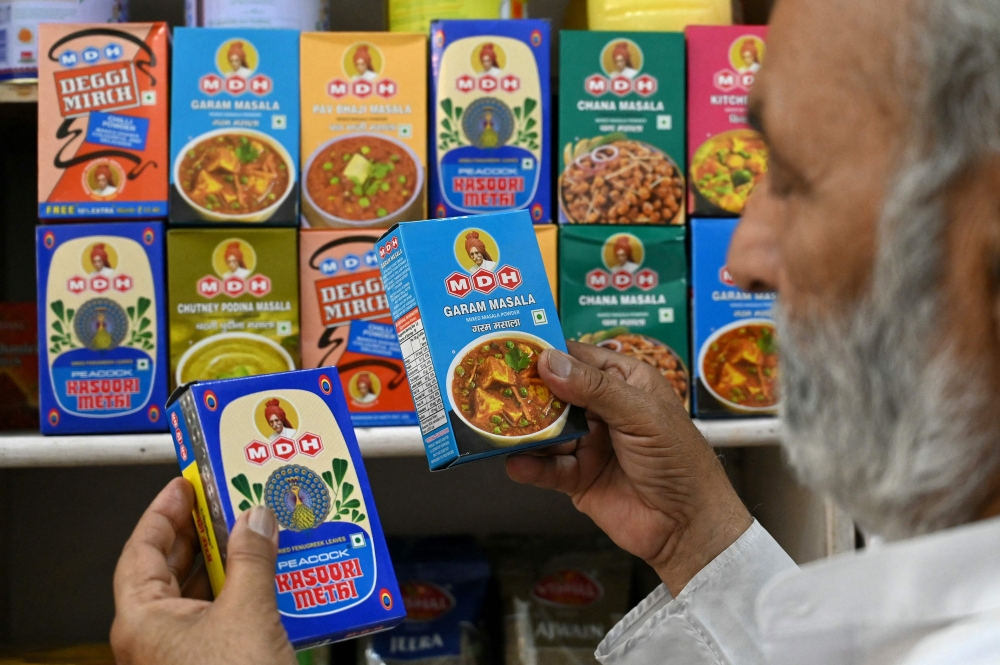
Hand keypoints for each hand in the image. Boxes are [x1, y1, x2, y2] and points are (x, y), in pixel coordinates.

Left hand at [111, 477, 295, 664]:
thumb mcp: (247, 613)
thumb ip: (251, 560)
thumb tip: (254, 520)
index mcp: (143, 620)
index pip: (141, 548)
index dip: (164, 511)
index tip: (185, 486)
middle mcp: (153, 637)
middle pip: (168, 568)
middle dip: (200, 533)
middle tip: (223, 503)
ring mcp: (178, 653)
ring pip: (195, 595)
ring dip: (225, 565)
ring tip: (254, 537)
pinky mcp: (206, 662)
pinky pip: (216, 617)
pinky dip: (238, 594)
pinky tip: (266, 581)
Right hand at [506, 341, 752, 594]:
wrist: (688, 527)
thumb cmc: (679, 461)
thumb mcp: (641, 415)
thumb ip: (595, 389)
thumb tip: (549, 361)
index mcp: (625, 382)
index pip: (578, 358)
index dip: (548, 352)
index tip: (512, 347)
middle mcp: (603, 409)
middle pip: (555, 393)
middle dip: (527, 392)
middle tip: (494, 386)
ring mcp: (589, 443)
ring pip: (547, 430)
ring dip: (525, 430)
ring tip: (497, 426)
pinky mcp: (578, 477)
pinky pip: (547, 467)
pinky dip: (530, 466)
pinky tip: (516, 462)